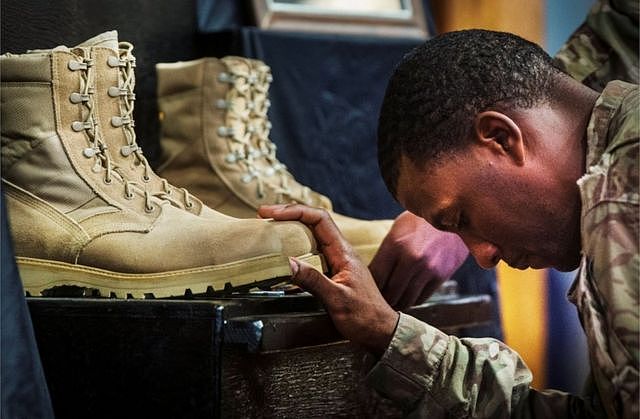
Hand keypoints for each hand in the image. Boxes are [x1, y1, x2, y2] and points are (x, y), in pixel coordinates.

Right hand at [258, 204, 399, 356]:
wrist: (380, 331)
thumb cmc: (365, 317)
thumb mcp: (337, 299)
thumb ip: (313, 280)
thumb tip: (287, 262)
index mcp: (344, 252)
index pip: (319, 219)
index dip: (295, 211)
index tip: (272, 213)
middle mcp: (341, 252)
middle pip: (313, 222)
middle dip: (289, 215)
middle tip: (265, 217)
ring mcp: (337, 260)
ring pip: (312, 235)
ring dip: (291, 228)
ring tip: (270, 229)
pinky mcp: (333, 271)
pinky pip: (312, 251)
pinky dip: (295, 247)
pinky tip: (284, 252)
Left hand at [369, 211, 468, 309]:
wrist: (453, 216)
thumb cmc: (420, 222)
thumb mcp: (397, 230)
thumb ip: (385, 253)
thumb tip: (371, 275)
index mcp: (395, 244)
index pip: (376, 277)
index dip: (370, 287)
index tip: (367, 289)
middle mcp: (411, 258)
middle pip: (389, 292)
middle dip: (382, 298)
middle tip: (377, 300)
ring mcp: (428, 269)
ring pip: (406, 299)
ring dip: (397, 303)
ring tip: (391, 301)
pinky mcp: (441, 276)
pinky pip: (421, 298)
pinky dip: (412, 300)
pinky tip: (408, 296)